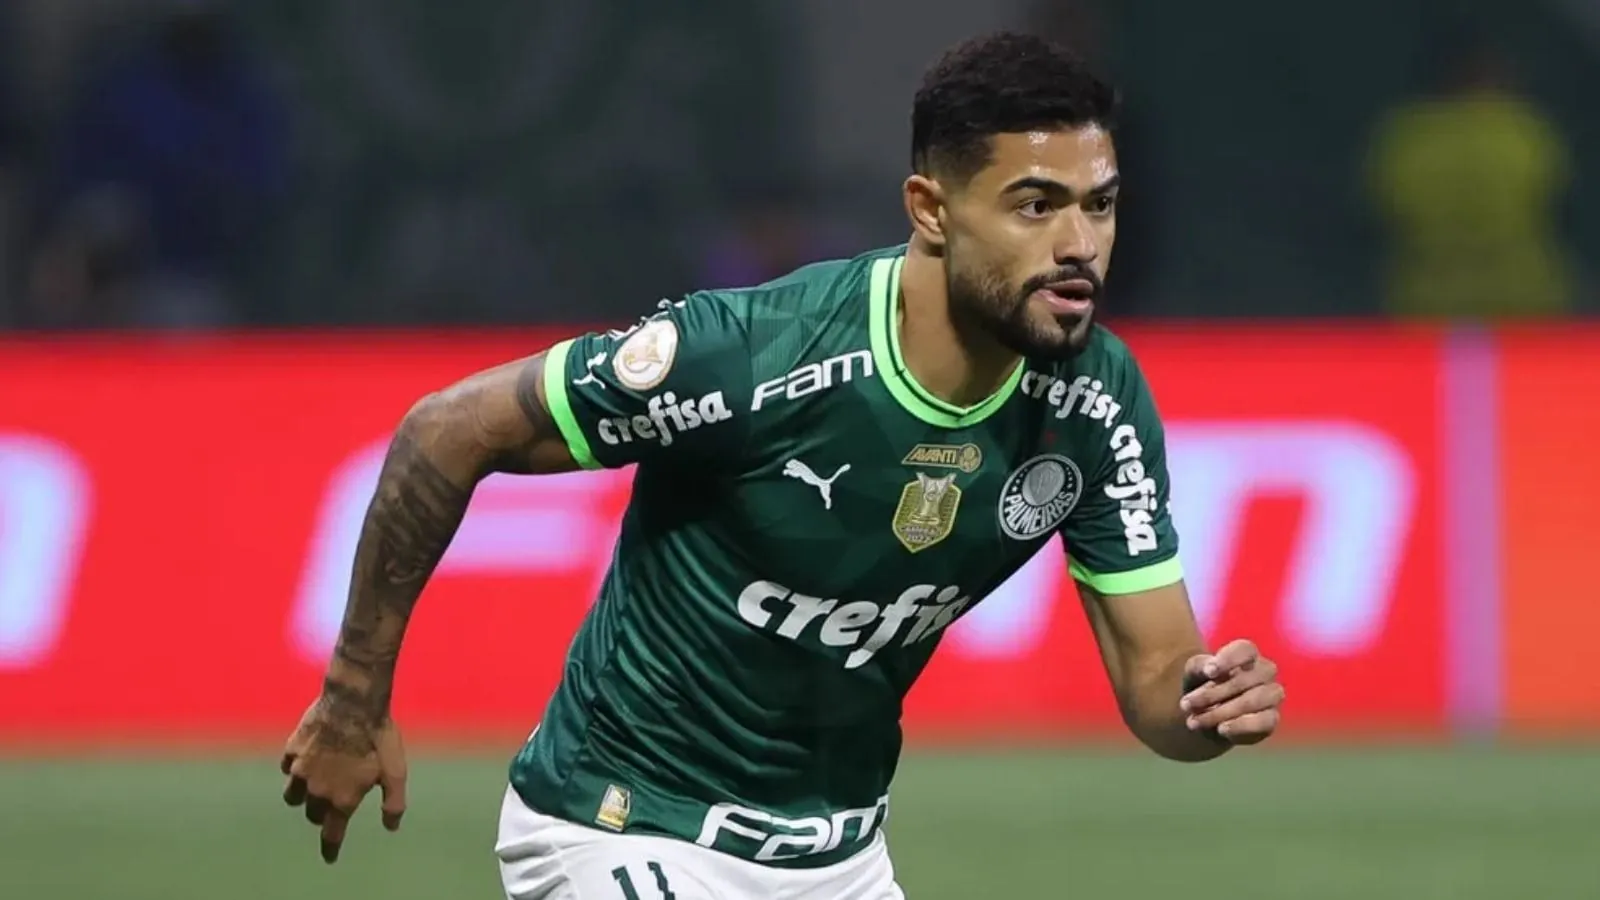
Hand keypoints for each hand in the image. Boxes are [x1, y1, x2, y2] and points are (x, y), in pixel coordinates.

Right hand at [280, 695, 407, 862]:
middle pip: (313, 815)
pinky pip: (287, 768)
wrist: (355, 702)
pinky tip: (307, 759)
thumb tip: (391, 827)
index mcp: (342, 799)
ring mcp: (300, 771)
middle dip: (322, 814)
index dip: (331, 848)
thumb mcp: (395, 772)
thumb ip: (393, 803)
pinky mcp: (291, 750)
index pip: (331, 834)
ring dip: (302, 796)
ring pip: (292, 796)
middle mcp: (317, 791)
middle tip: (332, 802)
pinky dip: (295, 769)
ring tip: (314, 785)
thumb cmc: (379, 737)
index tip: (330, 857)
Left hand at [1179, 639, 1283, 744]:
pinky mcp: (1271, 718)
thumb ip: (1200, 666)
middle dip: (1211, 695)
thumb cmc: (1202, 686)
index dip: (1229, 659)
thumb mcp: (1194, 673)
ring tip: (1194, 722)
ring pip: (1253, 701)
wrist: (1206, 717)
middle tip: (1185, 706)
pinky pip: (1263, 721)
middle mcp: (1264, 672)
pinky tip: (1221, 729)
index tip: (1209, 672)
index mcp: (1247, 655)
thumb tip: (1210, 669)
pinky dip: (1240, 726)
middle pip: (1243, 680)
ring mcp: (1271, 695)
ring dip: (1221, 712)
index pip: (1246, 649)